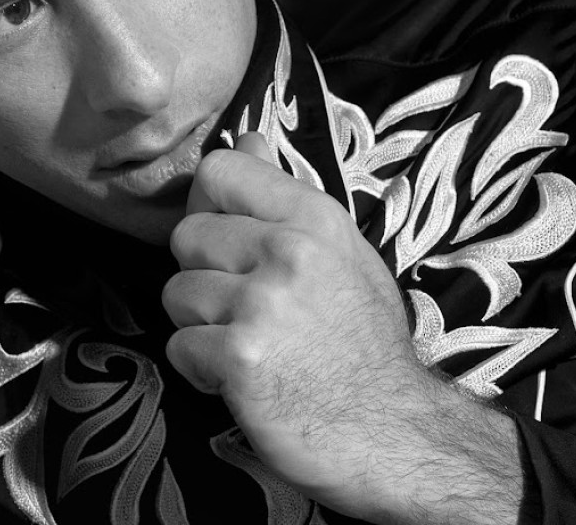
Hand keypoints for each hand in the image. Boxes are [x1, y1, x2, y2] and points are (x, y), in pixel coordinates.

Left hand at [162, 133, 443, 518]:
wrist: (398, 436)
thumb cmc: (365, 342)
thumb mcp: (341, 253)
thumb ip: (285, 195)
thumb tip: (246, 139)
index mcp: (313, 217)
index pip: (219, 170)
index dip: (210, 205)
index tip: (228, 242)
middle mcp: (288, 249)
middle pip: (186, 235)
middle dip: (204, 275)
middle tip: (244, 309)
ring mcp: (262, 302)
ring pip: (176, 291)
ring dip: (201, 326)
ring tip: (247, 344)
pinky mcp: (239, 356)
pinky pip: (179, 345)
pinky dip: (201, 369)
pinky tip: (242, 379)